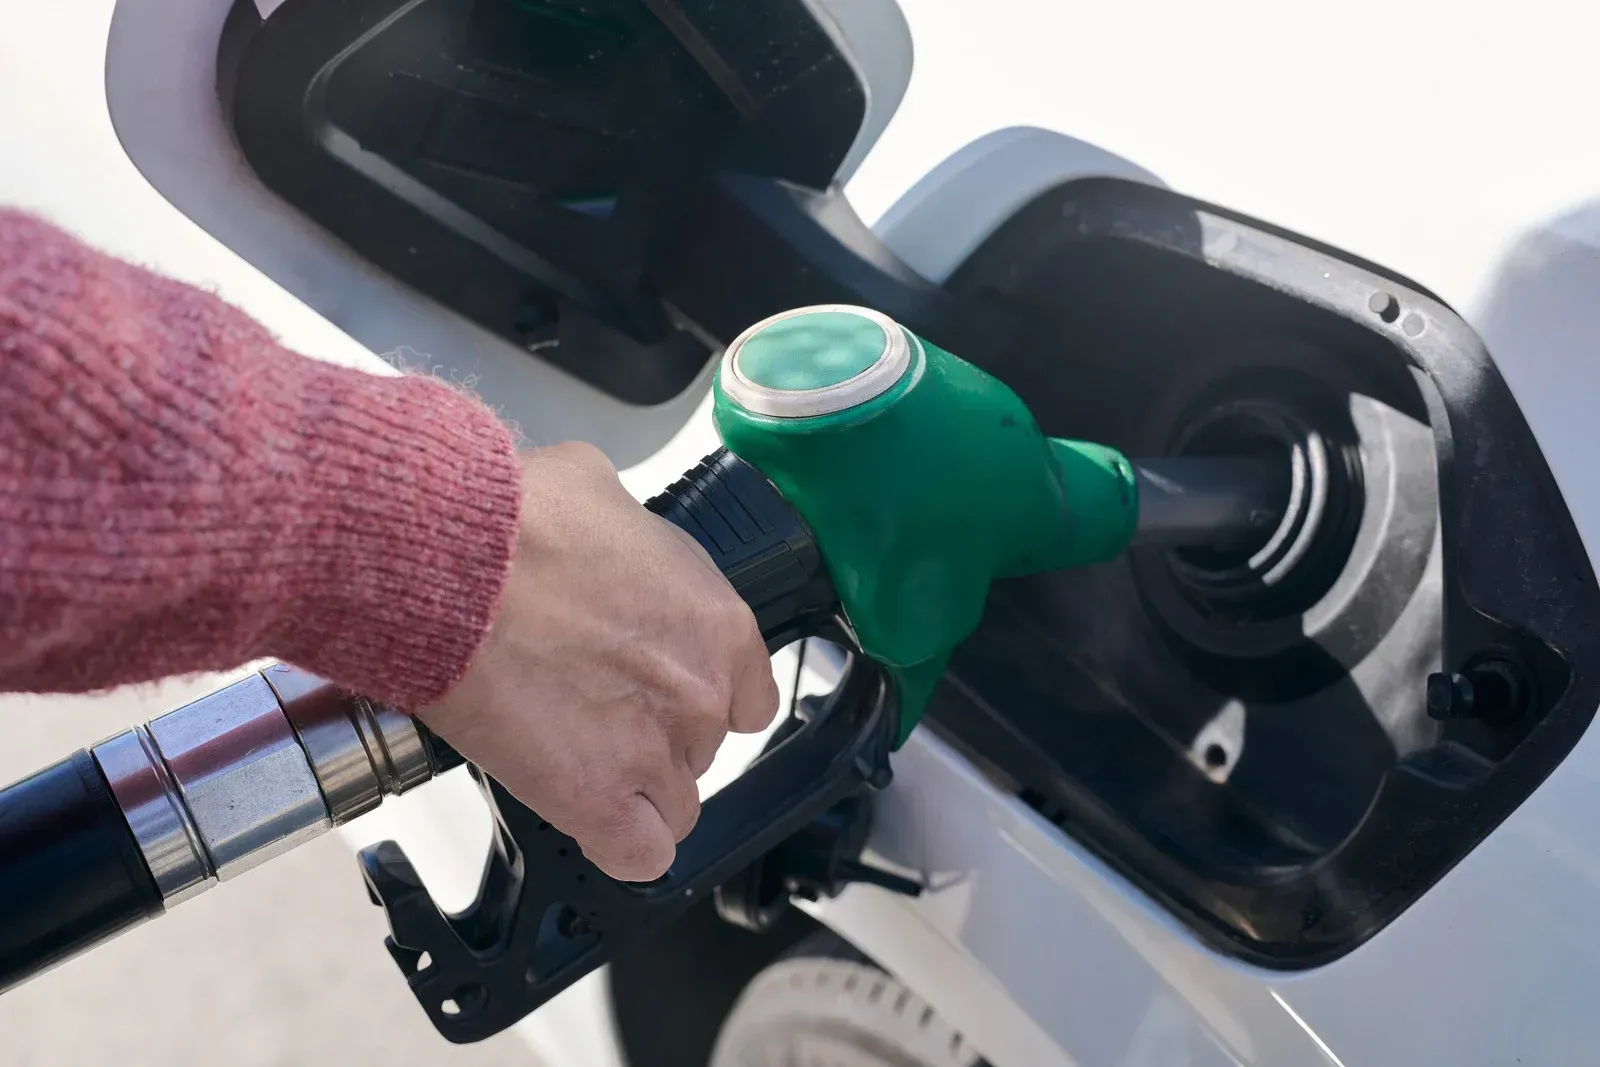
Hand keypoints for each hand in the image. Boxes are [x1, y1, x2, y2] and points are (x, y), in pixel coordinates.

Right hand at [417, 442, 778, 881]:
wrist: (449, 567)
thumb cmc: (512, 523)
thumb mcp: (598, 493)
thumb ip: (627, 537)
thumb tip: (602, 538)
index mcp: (717, 623)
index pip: (749, 692)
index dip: (699, 692)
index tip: (661, 688)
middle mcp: (701, 694)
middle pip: (700, 747)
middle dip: (652, 732)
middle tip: (590, 705)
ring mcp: (654, 753)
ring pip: (674, 805)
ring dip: (633, 789)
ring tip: (574, 755)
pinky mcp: (596, 801)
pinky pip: (639, 855)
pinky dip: (618, 844)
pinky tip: (587, 812)